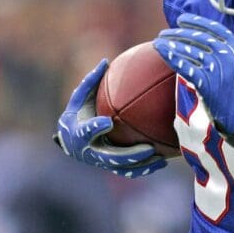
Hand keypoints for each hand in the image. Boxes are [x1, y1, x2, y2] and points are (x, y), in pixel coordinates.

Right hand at [54, 59, 166, 178]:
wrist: (72, 142)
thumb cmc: (78, 114)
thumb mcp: (80, 98)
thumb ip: (91, 81)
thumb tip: (105, 60)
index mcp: (77, 134)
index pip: (85, 132)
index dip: (95, 128)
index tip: (107, 122)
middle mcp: (88, 152)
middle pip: (109, 157)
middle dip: (128, 155)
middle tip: (147, 148)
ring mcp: (100, 162)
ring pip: (121, 168)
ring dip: (140, 164)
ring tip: (159, 156)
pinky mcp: (110, 167)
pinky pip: (129, 171)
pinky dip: (144, 168)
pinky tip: (161, 161)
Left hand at [153, 13, 233, 147]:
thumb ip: (229, 55)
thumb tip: (206, 45)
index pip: (216, 29)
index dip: (197, 22)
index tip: (182, 19)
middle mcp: (228, 57)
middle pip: (200, 38)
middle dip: (179, 33)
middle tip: (164, 32)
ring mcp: (218, 70)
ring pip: (190, 51)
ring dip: (172, 44)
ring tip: (158, 42)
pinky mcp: (207, 83)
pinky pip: (185, 67)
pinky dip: (172, 58)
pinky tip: (163, 52)